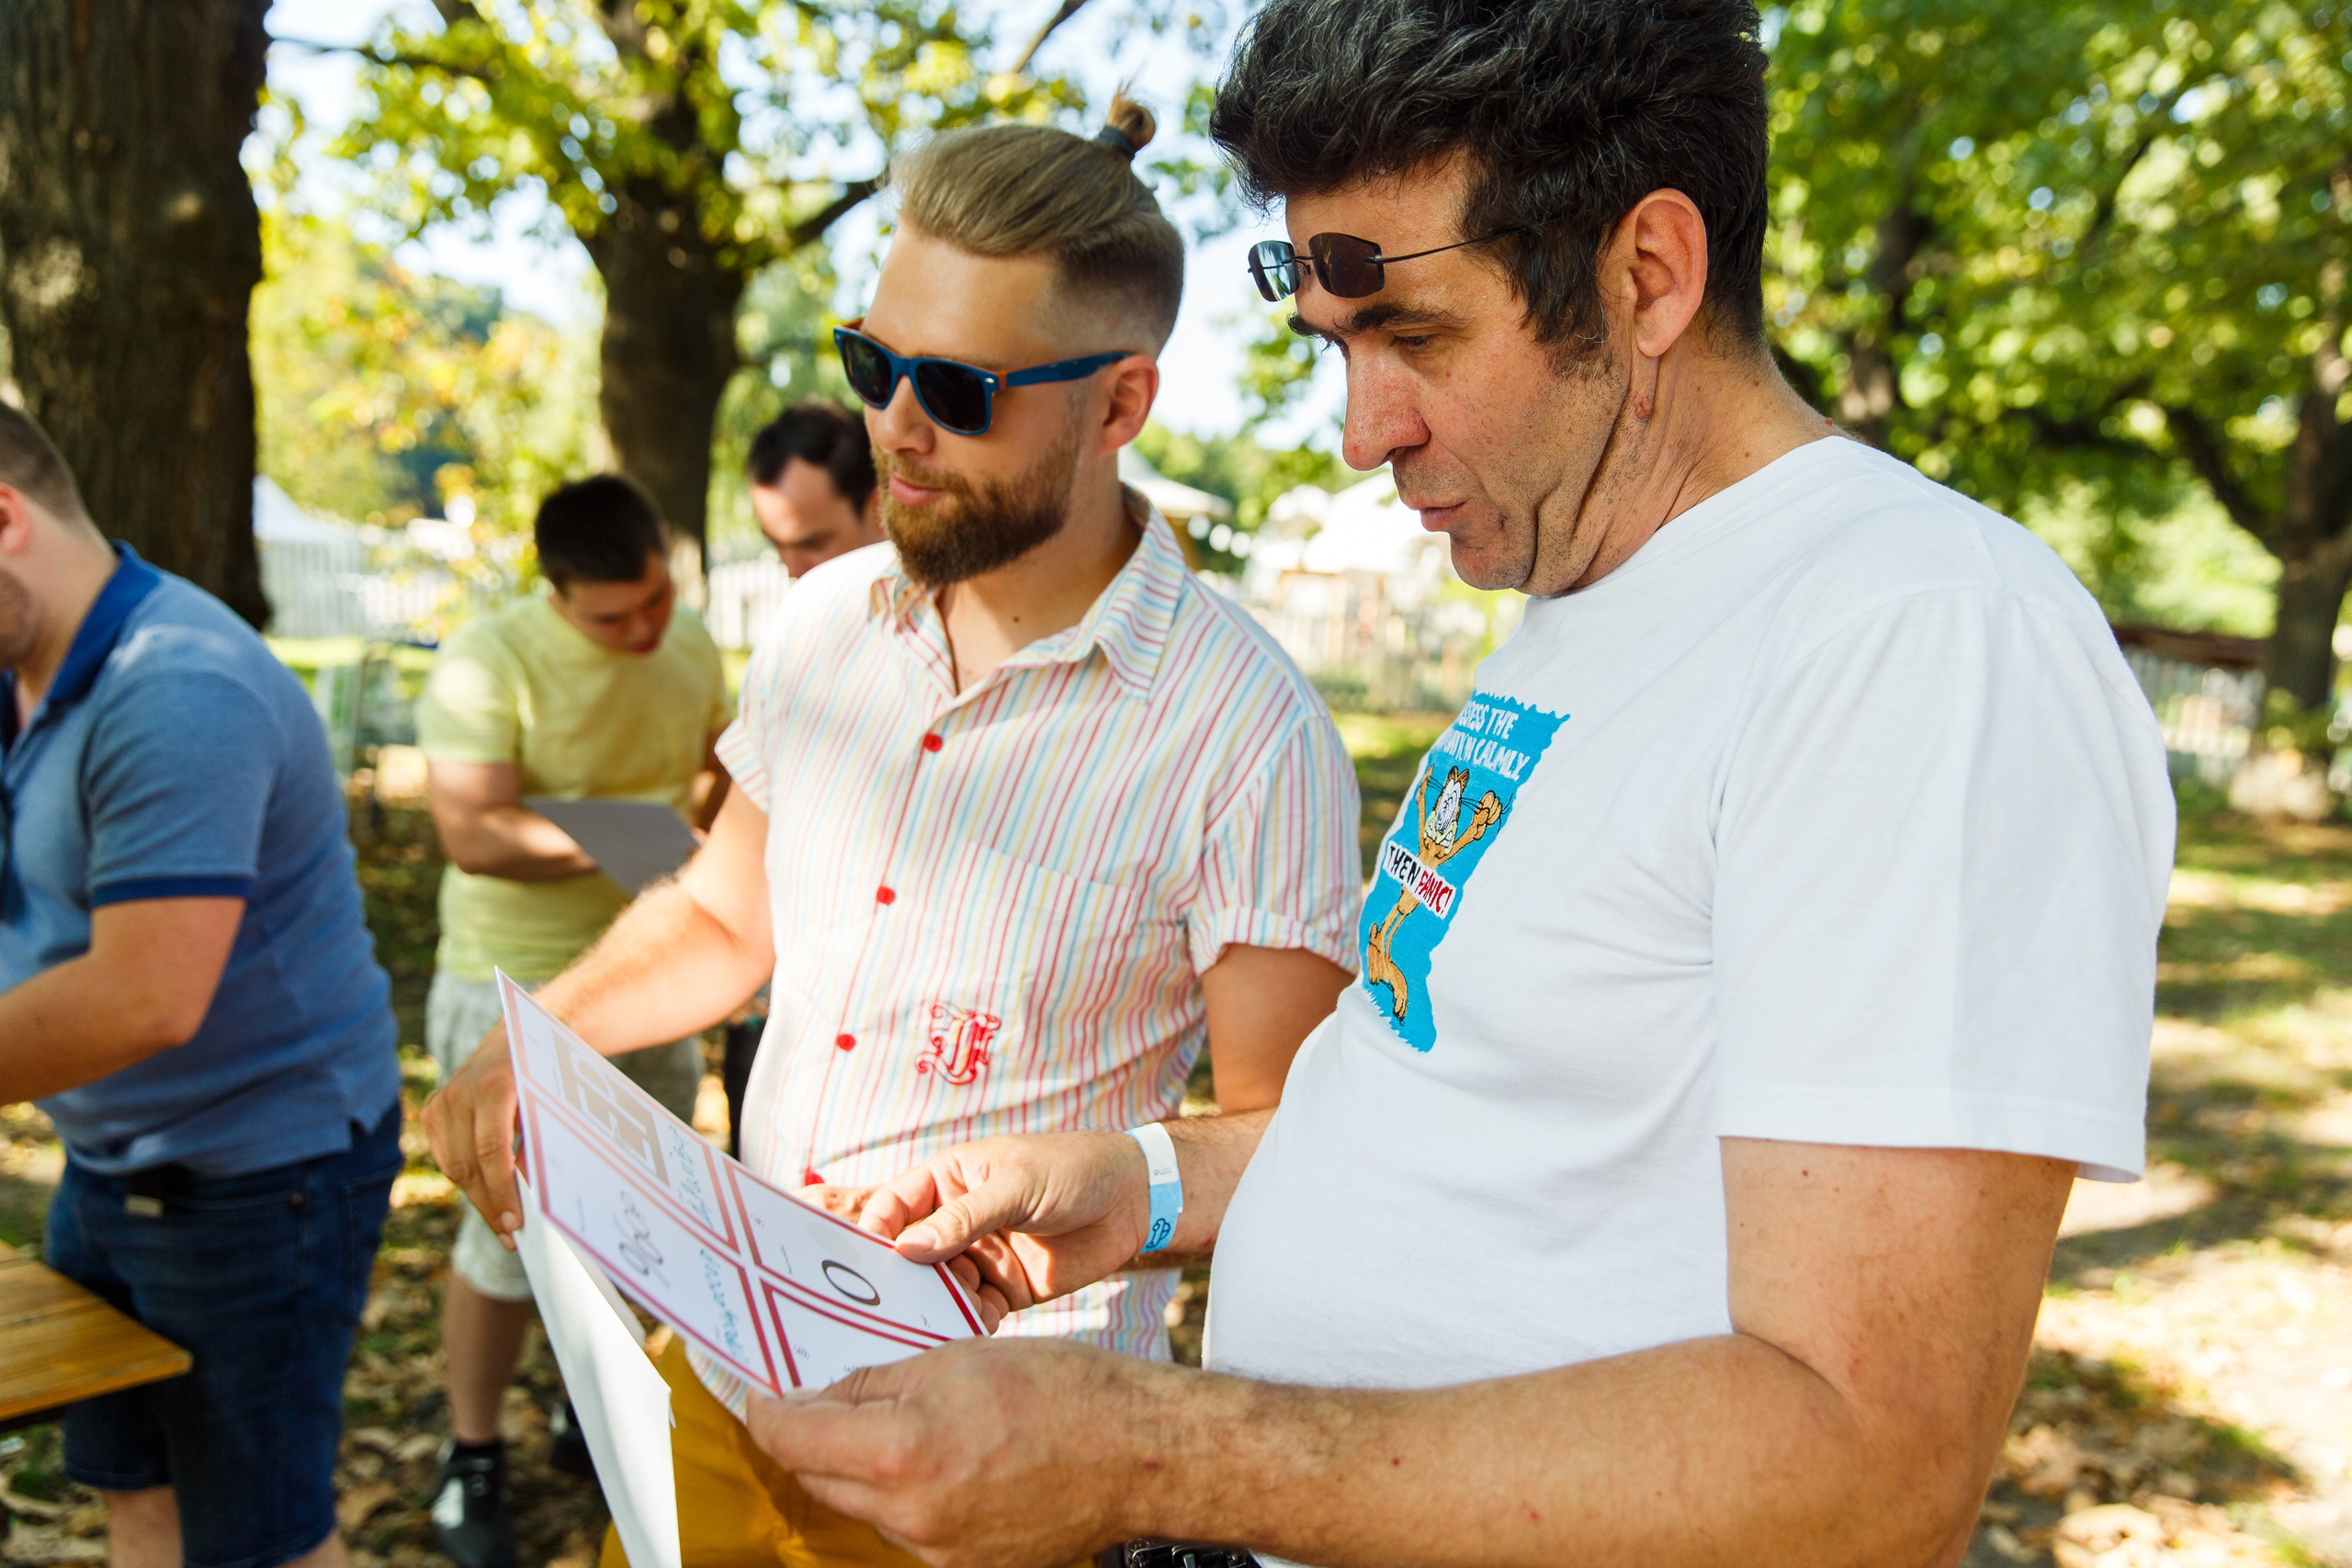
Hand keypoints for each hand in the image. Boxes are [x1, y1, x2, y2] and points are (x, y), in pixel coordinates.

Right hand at [421, 1021, 523, 1247]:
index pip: (491, 1151)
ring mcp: (442, 1101)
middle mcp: (460, 1092)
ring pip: (454, 1166)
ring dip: (478, 1198)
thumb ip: (539, 1143)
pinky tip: (488, 1197)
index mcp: (495, 1086)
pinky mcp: (432, 1110)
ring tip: (501, 1223)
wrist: (518, 1035)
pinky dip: (466, 1180)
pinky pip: (447, 1157)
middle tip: (510, 1235)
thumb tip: (535, 1198)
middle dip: (490, 1204)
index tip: (514, 1224)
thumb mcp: (549, 1103)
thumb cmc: (545, 1075)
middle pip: (469, 1165)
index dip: (502, 1191)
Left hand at [747, 1338, 1168, 1567]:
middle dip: (812, 1436)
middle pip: (820, 1476)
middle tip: (821, 1398)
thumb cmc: (1066, 1393)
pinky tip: (946, 1458)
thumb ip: (877, 1381)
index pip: (793, 1438)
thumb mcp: (958, 1358)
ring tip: (907, 1422)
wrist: (1141, 1455)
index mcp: (901, 1452)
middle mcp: (910, 1514)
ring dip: (865, 1465)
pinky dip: (909, 1493)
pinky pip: (910, 1527)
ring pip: (866, 1504)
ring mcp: (938, 1551)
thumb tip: (822, 1395)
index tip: (763, 1393)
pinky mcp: (964, 1567)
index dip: (768, 1410)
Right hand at [858, 1132, 1151, 1327]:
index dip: (875, 1233)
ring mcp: (979, 1256)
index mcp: (949, 1180)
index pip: (894, 1207)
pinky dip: (967, 1323)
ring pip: (938, 1289)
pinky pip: (973, 1311)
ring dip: (934, 1306)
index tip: (869, 1264)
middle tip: (889, 1308)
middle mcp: (956, 1221)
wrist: (1134, 1201)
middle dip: (899, 1280)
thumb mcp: (1018, 1184)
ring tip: (936, 1321)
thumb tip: (906, 1249)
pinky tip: (971, 1330)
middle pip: (909, 1256)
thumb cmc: (1074, 1169)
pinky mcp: (1004, 1289)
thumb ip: (965, 1217)